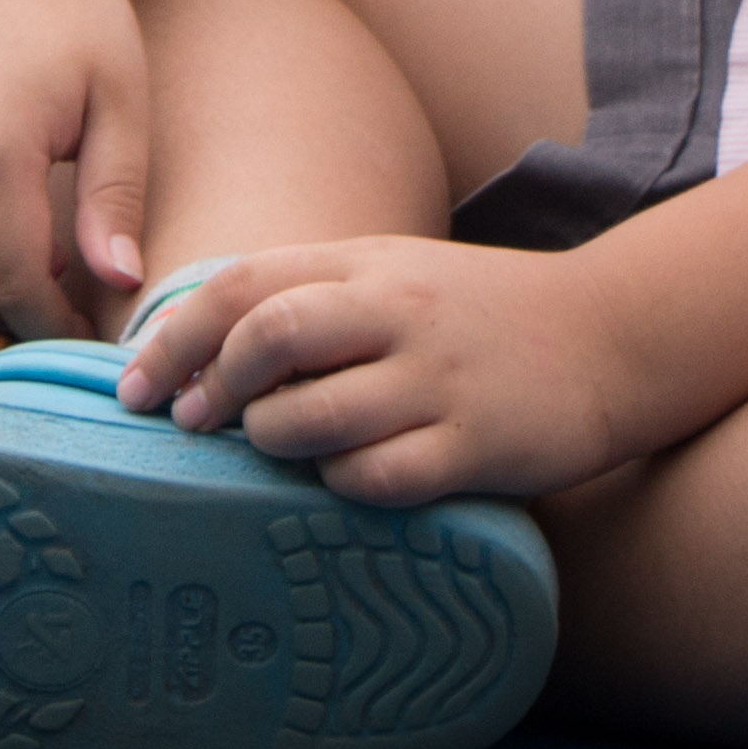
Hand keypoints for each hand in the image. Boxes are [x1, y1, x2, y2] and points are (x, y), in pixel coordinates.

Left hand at [117, 235, 655, 507]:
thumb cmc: (478, 313)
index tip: (134, 383)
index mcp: (367, 264)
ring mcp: (440, 379)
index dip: (173, 336)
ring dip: (272, 439)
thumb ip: (306, 294)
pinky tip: (345, 479)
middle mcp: (398, 313)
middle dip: (211, 384)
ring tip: (274, 446)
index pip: (242, 283)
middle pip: (269, 335)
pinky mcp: (478, 446)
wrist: (612, 335)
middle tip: (191, 422)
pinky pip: (379, 477)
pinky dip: (341, 484)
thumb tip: (195, 345)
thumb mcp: (393, 273)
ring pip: (313, 416)